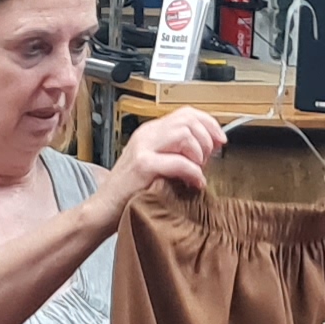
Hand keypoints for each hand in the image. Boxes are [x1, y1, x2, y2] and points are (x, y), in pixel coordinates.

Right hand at [98, 107, 221, 215]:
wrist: (104, 209)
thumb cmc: (129, 192)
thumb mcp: (155, 165)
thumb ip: (176, 154)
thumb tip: (208, 151)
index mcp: (150, 132)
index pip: (186, 113)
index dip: (209, 123)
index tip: (221, 140)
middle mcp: (146, 135)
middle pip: (188, 120)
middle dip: (207, 138)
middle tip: (209, 159)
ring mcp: (143, 149)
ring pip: (184, 134)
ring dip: (199, 153)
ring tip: (198, 170)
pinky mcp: (143, 166)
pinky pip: (179, 162)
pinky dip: (193, 172)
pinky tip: (194, 183)